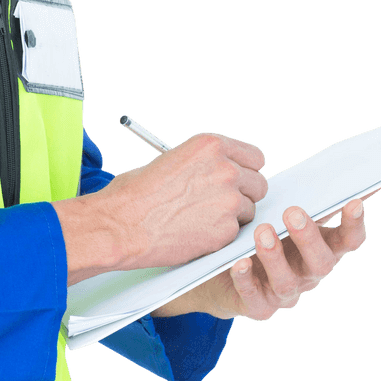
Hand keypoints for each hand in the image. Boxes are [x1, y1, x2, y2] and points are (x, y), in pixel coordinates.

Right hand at [92, 132, 267, 271]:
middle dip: (244, 194)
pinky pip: (236, 233)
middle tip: (222, 202)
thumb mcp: (172, 159)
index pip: (254, 157)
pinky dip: (220, 235)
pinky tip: (195, 231)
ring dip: (232, 216)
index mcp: (210, 145)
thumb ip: (203, 163)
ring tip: (200, 218)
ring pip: (249, 211)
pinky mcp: (226, 230)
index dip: (245, 170)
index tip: (239, 178)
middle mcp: (225, 169)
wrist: (122, 224)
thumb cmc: (137, 193)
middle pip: (258, 184)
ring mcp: (228, 200)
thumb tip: (218, 172)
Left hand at [157, 198, 368, 319]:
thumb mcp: (282, 214)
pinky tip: (238, 262)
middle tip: (292, 213)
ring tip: (262, 232)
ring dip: (276, 256)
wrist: (223, 268)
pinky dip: (246, 279)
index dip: (353, 224)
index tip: (353, 201)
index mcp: (320, 249)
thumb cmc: (261, 230)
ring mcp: (284, 293)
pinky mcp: (258, 306)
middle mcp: (308, 274)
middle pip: (320, 262)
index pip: (347, 241)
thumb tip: (335, 168)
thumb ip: (305, 199)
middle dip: (308, 237)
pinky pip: (253, 296)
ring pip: (287, 281)